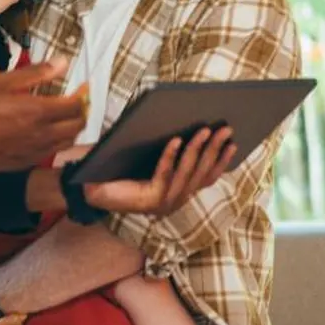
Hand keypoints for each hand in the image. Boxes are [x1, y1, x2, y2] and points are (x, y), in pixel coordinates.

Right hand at [0, 58, 85, 172]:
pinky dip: (56, 142)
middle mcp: (41, 134)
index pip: (75, 105)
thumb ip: (36, 73)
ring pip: (67, 142)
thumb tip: (62, 63)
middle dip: (82, 112)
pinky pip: (51, 153)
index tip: (82, 87)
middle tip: (76, 102)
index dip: (83, 95)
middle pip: (77, 126)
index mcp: (37, 111)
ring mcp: (35, 152)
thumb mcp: (3, 82)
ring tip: (64, 117)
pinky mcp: (26, 163)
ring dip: (71, 128)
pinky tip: (45, 132)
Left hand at [83, 126, 236, 216]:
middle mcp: (176, 200)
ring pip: (187, 173)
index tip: (233, 141)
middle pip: (201, 172)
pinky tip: (174, 140)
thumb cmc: (118, 169)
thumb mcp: (149, 158)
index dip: (222, 160)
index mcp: (179, 192)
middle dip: (215, 149)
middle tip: (225, 128)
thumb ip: (169, 149)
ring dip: (198, 149)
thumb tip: (185, 122)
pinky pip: (164, 175)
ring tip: (205, 130)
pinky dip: (171, 157)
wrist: (90, 186)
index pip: (207, 176)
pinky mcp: (151, 201)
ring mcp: (165, 203)